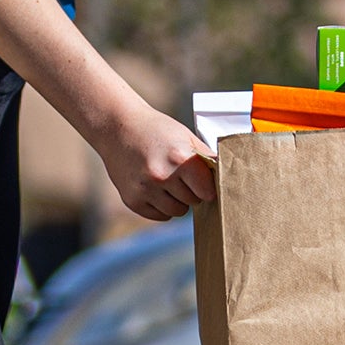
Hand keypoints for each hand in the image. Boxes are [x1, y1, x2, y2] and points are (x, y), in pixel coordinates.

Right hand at [105, 102, 218, 221]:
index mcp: (179, 158)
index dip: (208, 186)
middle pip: (193, 201)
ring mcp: (145, 190)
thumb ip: (205, 158)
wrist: (118, 127)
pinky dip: (162, 206)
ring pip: (177, 211)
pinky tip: (156, 188)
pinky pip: (160, 216)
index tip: (205, 181)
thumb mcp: (184, 137)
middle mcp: (162, 176)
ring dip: (178, 200)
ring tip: (168, 181)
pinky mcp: (133, 200)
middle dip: (192, 191)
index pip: (208, 191)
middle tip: (182, 176)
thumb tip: (227, 178)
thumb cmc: (157, 130)